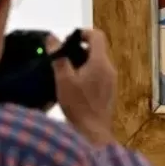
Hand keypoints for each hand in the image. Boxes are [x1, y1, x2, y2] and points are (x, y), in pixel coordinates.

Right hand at [47, 30, 116, 147]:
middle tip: (63, 57)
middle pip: (97, 49)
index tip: (69, 40)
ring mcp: (112, 81)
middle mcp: (109, 69)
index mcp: (100, 62)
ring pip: (98, 63)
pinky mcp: (110, 92)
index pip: (97, 36)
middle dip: (80, 49)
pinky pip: (100, 75)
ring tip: (66, 72)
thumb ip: (58, 57)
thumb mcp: (63, 80)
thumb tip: (52, 38)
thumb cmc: (78, 105)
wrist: (93, 132)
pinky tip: (75, 86)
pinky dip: (88, 74)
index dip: (83, 33)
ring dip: (83, 63)